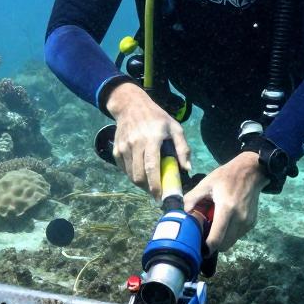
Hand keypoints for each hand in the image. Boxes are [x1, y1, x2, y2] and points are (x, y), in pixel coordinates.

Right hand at [105, 84, 190, 199]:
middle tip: (157, 194)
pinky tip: (141, 172)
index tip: (160, 198)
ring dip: (141, 184)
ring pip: (131, 175)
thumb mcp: (175, 128)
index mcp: (152, 138)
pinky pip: (124, 169)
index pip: (152, 167)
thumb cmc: (157, 118)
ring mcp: (124, 147)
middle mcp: (135, 143)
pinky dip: (133, 175)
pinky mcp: (116, 150)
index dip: (155, 185)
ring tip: (150, 184)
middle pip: (139, 176)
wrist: (131, 106)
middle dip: (148, 189)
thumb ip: (183, 148)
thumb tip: (187, 168)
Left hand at [183, 152, 266, 252]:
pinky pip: (238, 235)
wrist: (251, 171)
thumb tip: (183, 212)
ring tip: (215, 225)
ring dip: (222, 239)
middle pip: (224, 245)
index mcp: (226, 208)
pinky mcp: (252, 222)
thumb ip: (192, 198)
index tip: (199, 247)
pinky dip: (230, 233)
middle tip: (205, 234)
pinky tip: (226, 220)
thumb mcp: (206, 183)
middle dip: (213, 244)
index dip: (207, 247)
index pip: (217, 238)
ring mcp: (247, 222)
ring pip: (231, 242)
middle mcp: (239, 218)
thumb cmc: (226, 176)